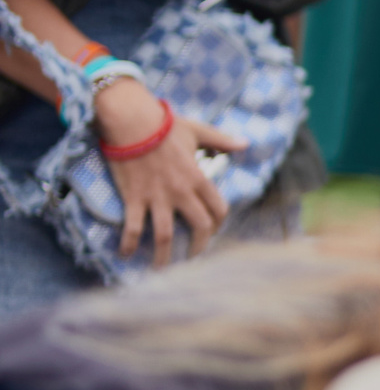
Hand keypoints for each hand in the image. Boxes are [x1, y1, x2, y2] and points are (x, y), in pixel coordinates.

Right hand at [95, 81, 245, 266]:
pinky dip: (128, 243)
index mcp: (199, 179)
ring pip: (164, 235)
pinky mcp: (134, 198)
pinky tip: (125, 254)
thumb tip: (246, 143)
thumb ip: (222, 140)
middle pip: (198, 227)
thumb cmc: (163, 124)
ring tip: (160, 269)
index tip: (211, 232)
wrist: (130, 120)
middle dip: (197, 246)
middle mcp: (181, 192)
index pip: (218, 210)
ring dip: (163, 256)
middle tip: (192, 257)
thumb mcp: (198, 131)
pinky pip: (132, 226)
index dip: (218, 225)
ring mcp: (157, 197)